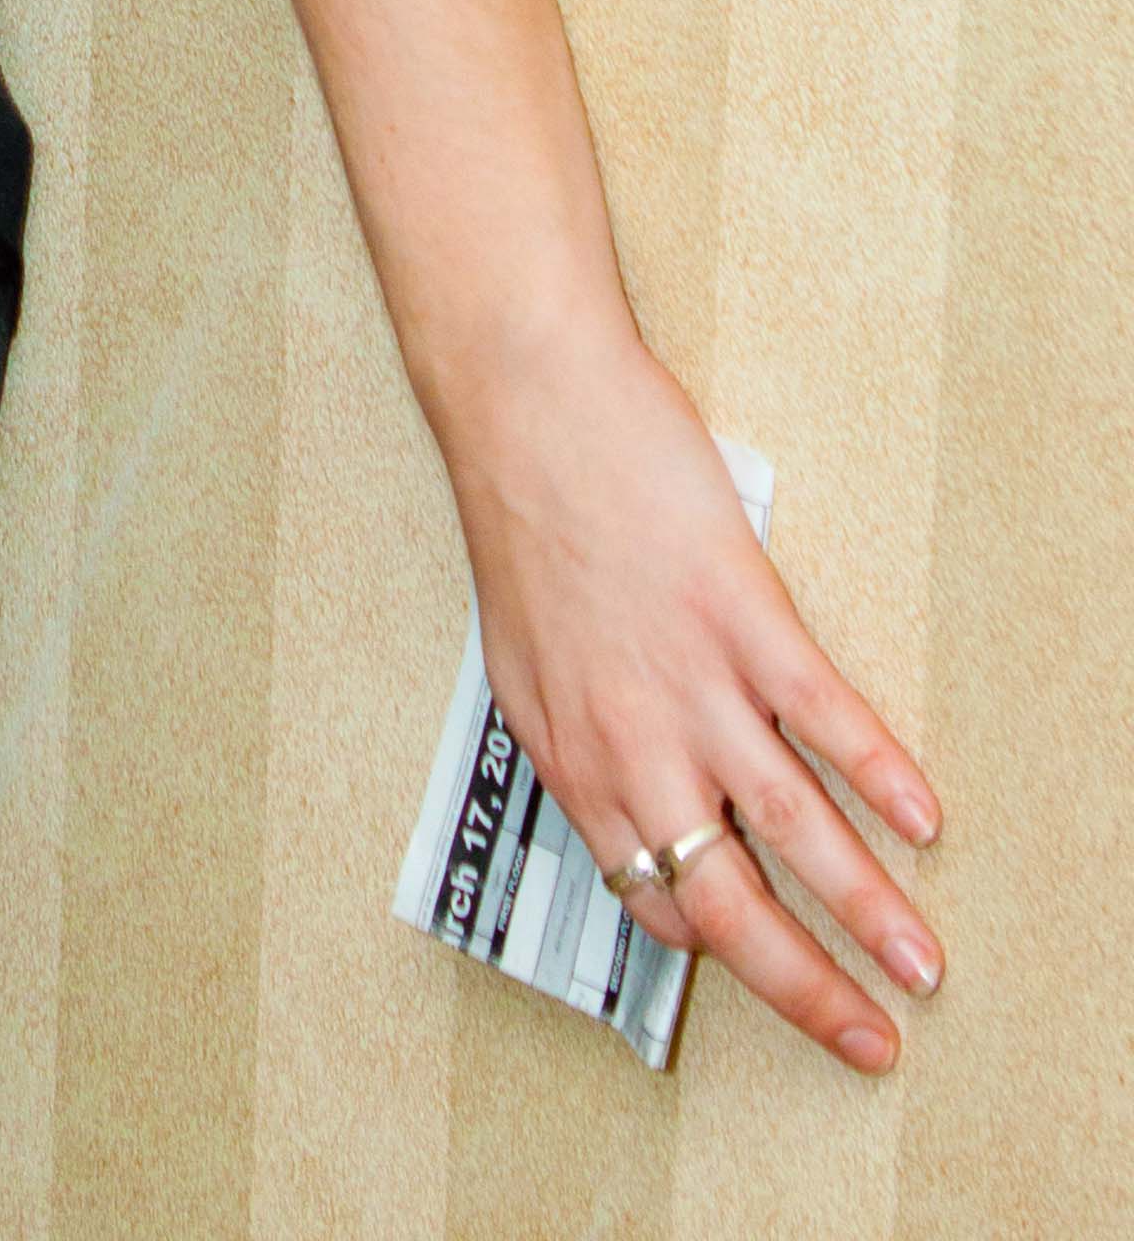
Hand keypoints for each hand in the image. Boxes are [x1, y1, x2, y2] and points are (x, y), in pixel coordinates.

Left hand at [444, 314, 941, 1069]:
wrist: (523, 406)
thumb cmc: (522, 517)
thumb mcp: (527, 655)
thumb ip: (583, 731)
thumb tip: (635, 797)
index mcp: (572, 757)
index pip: (654, 899)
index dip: (718, 946)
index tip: (769, 970)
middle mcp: (632, 741)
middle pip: (731, 905)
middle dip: (809, 989)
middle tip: (869, 1038)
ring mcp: (691, 680)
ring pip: (795, 831)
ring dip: (868, 909)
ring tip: (920, 961)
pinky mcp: (740, 613)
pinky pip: (823, 718)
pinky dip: (879, 775)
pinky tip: (921, 818)